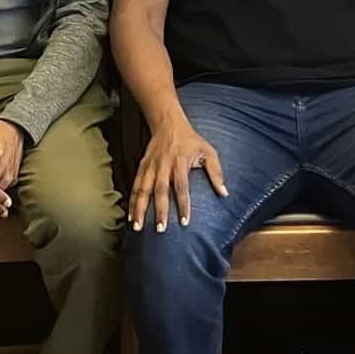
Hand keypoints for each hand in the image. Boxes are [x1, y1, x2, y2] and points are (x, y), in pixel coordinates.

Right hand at [129, 115, 225, 233]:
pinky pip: (135, 186)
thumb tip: (224, 194)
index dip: (183, 203)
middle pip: (160, 190)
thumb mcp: (208, 151)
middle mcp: (163, 165)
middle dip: (159, 210)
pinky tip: (130, 216)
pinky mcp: (142, 166)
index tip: (184, 222)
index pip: (181, 185)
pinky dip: (132, 201)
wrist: (168, 124)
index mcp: (180, 161)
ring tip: (137, 226)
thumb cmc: (191, 141)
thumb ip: (216, 173)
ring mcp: (150, 166)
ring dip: (139, 208)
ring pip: (143, 189)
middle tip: (160, 229)